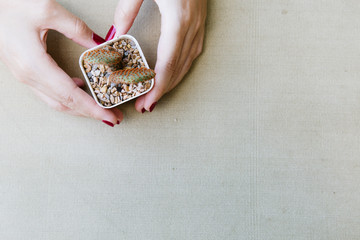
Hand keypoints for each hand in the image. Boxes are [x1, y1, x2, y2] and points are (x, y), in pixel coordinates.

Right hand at [0, 0, 122, 126]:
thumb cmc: (9, 4)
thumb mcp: (48, 10)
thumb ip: (78, 29)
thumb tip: (99, 44)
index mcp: (34, 64)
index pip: (70, 96)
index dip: (93, 108)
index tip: (110, 116)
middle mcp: (28, 75)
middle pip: (65, 104)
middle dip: (91, 112)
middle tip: (113, 115)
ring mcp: (24, 75)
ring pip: (56, 101)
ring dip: (80, 108)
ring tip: (101, 107)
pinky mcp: (25, 71)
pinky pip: (49, 92)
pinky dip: (68, 97)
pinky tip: (81, 90)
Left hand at [112, 0, 206, 111]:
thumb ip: (127, 10)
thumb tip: (116, 34)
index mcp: (177, 20)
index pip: (168, 63)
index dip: (158, 87)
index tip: (147, 103)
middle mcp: (192, 25)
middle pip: (177, 68)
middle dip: (162, 90)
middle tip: (145, 105)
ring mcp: (199, 24)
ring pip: (187, 62)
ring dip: (172, 81)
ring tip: (156, 94)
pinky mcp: (200, 21)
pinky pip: (193, 51)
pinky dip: (182, 67)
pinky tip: (173, 73)